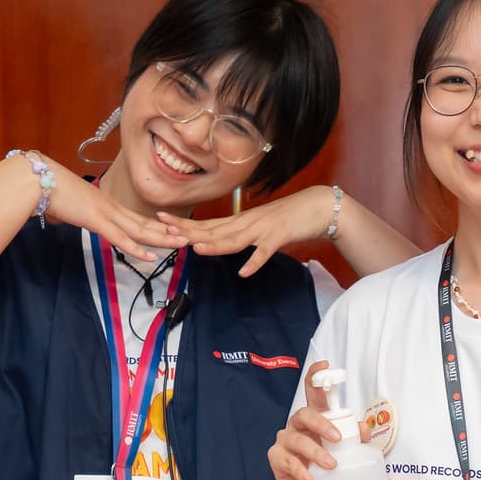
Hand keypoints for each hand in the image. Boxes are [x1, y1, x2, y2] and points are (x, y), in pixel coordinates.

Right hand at [9, 154, 182, 262]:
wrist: (36, 180)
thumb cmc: (45, 190)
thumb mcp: (61, 206)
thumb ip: (65, 214)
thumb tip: (59, 218)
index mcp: (103, 203)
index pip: (135, 217)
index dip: (154, 225)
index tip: (170, 231)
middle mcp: (110, 206)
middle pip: (145, 222)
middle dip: (168, 231)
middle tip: (189, 237)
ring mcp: (105, 213)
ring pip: (140, 229)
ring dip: (162, 239)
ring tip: (182, 244)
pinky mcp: (96, 220)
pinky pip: (121, 238)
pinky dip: (137, 248)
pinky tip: (151, 256)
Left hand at [157, 185, 338, 276]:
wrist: (318, 207)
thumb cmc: (289, 217)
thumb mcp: (259, 226)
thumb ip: (241, 234)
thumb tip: (222, 241)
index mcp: (241, 221)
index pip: (208, 224)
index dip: (185, 224)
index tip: (162, 221)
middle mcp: (247, 223)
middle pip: (215, 229)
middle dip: (189, 231)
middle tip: (165, 229)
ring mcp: (263, 229)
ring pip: (235, 239)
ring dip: (216, 244)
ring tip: (197, 249)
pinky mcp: (280, 237)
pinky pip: (265, 252)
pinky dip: (255, 261)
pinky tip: (244, 272)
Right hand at [267, 360, 371, 479]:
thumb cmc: (328, 467)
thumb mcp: (345, 450)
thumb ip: (355, 437)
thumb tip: (364, 428)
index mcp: (315, 418)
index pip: (312, 391)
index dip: (316, 376)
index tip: (325, 366)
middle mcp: (298, 425)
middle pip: (304, 414)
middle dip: (321, 423)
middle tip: (337, 438)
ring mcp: (286, 441)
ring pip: (297, 440)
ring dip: (315, 451)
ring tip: (331, 465)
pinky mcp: (277, 458)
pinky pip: (287, 461)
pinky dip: (300, 470)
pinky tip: (310, 478)